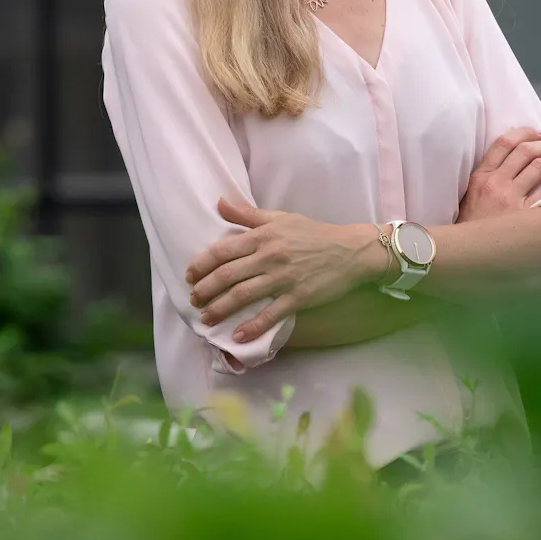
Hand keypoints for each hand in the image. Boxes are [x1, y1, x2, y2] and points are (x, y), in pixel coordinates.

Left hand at [185, 198, 383, 342]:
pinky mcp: (298, 297)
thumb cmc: (314, 233)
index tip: (190, 275)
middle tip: (193, 300)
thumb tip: (219, 203)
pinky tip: (237, 336)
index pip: (223, 250)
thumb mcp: (281, 218)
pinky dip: (252, 327)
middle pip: (228, 275)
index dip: (202, 264)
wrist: (350, 250)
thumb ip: (248, 214)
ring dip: (220, 309)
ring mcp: (283, 278)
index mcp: (263, 236)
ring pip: (243, 295)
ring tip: (206, 320)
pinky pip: (270, 314)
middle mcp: (269, 256)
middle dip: (205, 290)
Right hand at [457, 127, 540, 222]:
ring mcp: (510, 199)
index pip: (505, 142)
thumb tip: (516, 160)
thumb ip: (488, 176)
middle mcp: (496, 183)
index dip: (525, 132)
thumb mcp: (471, 195)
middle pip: (526, 151)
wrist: (469, 252)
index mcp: (481, 175)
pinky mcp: (523, 216)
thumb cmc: (471, 225)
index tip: (538, 133)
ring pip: (540, 168)